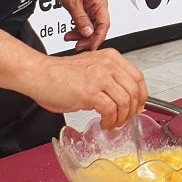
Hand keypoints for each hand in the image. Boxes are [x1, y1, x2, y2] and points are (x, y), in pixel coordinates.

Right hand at [25, 48, 146, 129]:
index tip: (139, 106)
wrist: (39, 75)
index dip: (142, 95)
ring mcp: (100, 78)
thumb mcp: (91, 68)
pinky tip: (104, 123)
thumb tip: (125, 98)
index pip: (138, 77)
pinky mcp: (90, 92)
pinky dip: (110, 121)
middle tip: (126, 119)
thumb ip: (109, 78)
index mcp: (110, 57)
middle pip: (135, 91)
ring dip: (121, 118)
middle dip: (133, 110)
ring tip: (113, 123)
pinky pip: (111, 110)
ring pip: (125, 102)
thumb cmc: (60, 74)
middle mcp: (108, 65)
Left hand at [56, 0, 110, 50]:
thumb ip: (80, 19)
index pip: (104, 26)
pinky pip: (86, 22)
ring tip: (69, 38)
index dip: (98, 38)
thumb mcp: (73, 3)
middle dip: (88, 39)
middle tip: (77, 46)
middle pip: (98, 28)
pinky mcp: (87, 8)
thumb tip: (87, 33)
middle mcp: (99, 6)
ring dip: (81, 35)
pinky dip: (78, 28)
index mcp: (100, 3)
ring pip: (91, 26)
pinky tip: (71, 32)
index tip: (90, 47)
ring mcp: (94, 7)